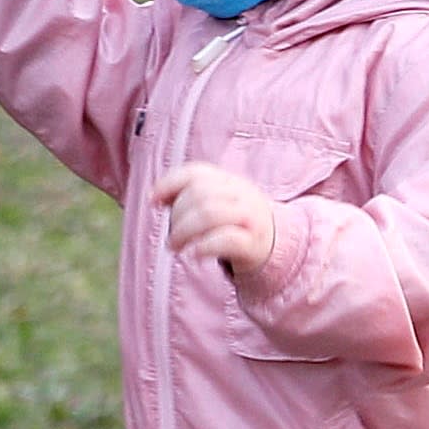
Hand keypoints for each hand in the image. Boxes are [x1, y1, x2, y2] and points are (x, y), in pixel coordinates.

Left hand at [161, 160, 282, 280]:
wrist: (276, 245)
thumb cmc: (236, 223)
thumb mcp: (217, 202)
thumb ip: (190, 196)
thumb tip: (155, 197)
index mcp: (229, 180)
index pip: (196, 172)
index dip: (169, 184)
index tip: (152, 201)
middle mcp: (241, 194)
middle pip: (199, 196)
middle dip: (177, 218)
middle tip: (171, 239)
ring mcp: (250, 217)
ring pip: (210, 214)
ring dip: (184, 232)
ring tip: (176, 248)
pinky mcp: (254, 243)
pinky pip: (226, 239)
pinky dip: (204, 247)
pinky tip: (194, 255)